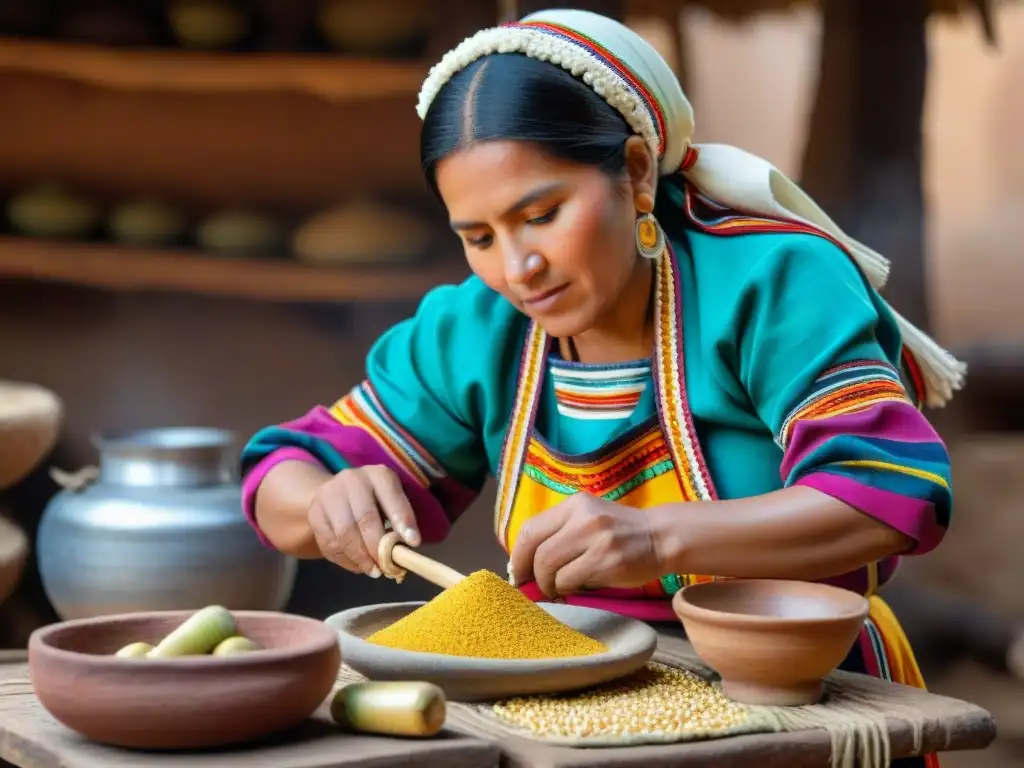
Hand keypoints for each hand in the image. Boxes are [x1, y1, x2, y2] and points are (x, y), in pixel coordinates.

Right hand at [307, 464, 420, 576]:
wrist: (337, 493)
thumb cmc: (374, 500)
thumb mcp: (391, 501)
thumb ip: (399, 520)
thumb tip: (407, 548)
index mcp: (378, 475)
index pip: (392, 497)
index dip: (402, 520)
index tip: (413, 543)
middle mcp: (352, 480)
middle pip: (365, 518)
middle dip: (378, 547)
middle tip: (388, 566)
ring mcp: (329, 495)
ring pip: (344, 534)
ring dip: (361, 558)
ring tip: (374, 571)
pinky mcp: (315, 514)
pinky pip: (329, 543)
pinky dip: (346, 560)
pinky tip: (358, 566)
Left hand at [509, 493, 667, 597]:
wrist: (661, 537)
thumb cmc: (619, 532)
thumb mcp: (588, 519)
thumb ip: (559, 533)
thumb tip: (524, 563)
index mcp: (574, 504)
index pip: (530, 529)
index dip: (518, 555)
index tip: (517, 573)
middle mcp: (583, 517)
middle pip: (537, 551)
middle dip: (530, 574)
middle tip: (534, 587)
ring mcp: (596, 538)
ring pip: (551, 568)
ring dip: (548, 585)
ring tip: (557, 589)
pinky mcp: (608, 560)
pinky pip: (570, 580)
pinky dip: (566, 589)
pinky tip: (575, 588)